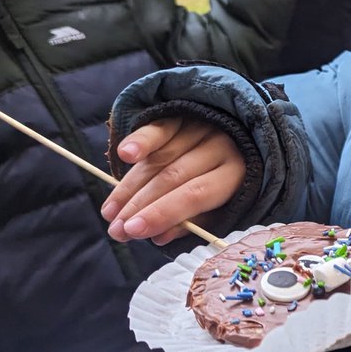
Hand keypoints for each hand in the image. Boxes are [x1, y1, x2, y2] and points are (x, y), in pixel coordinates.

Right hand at [100, 118, 245, 244]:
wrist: (240, 139)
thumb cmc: (224, 183)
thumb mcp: (220, 207)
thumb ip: (191, 221)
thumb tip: (158, 237)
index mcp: (234, 173)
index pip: (195, 195)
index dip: (162, 213)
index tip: (134, 231)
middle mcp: (219, 146)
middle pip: (172, 177)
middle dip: (139, 206)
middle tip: (117, 229)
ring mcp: (199, 127)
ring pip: (158, 158)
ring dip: (129, 187)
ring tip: (110, 213)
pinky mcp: (180, 115)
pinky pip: (157, 128)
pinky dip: (140, 140)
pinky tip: (124, 154)